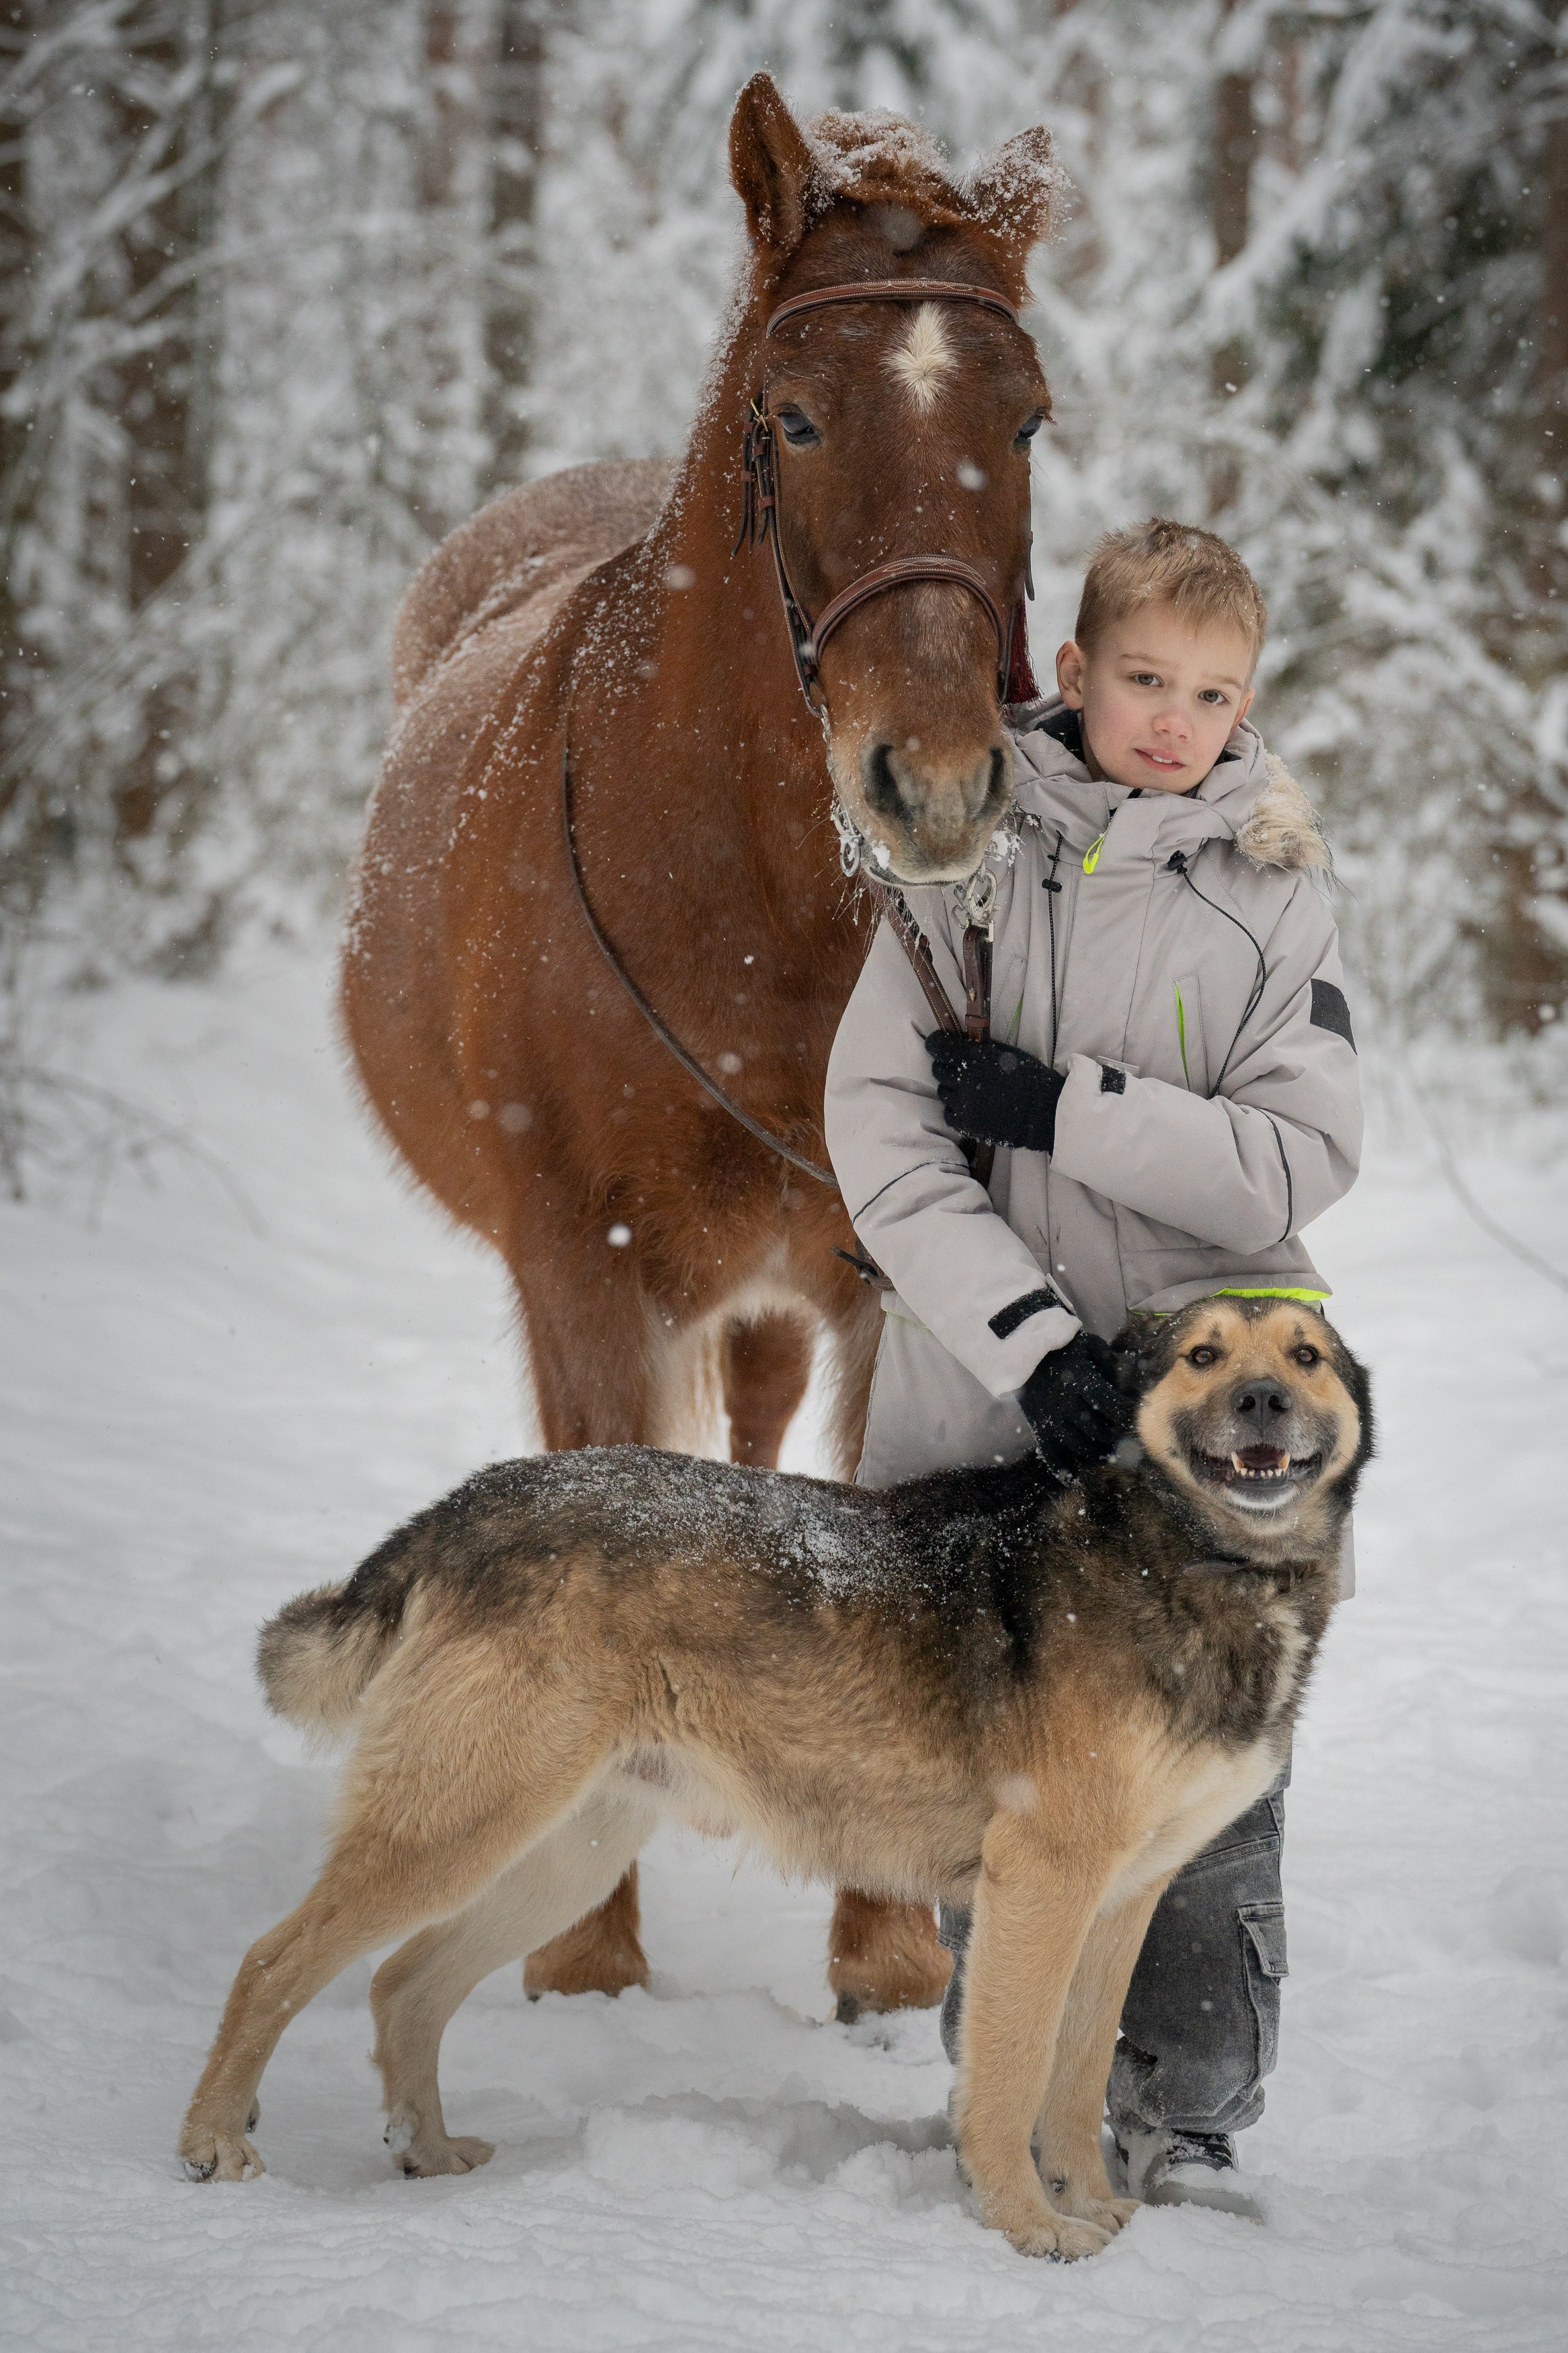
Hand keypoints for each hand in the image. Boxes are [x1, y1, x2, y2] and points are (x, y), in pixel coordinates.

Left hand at [926, 1032, 1064, 1153]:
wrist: (1041, 1113)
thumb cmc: (1028, 1078)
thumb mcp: (1005, 1053)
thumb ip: (978, 1049)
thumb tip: (956, 1044)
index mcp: (975, 1058)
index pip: (938, 1046)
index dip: (936, 1044)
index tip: (938, 1045)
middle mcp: (964, 1080)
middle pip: (938, 1070)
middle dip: (947, 1067)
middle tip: (963, 1071)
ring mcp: (963, 1104)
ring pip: (943, 1092)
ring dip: (953, 1089)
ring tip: (971, 1091)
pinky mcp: (965, 1124)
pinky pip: (949, 1113)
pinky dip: (957, 1109)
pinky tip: (972, 1107)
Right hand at [1017, 1333, 1129, 1480]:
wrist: (1020, 1351)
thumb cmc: (1060, 1347)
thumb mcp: (1087, 1344)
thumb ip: (1110, 1360)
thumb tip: (1130, 1377)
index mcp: (1079, 1380)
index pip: (1109, 1403)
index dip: (1126, 1412)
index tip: (1138, 1413)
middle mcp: (1065, 1403)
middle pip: (1097, 1430)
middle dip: (1117, 1436)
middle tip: (1130, 1438)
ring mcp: (1050, 1418)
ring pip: (1079, 1446)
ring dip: (1099, 1452)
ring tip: (1112, 1452)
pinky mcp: (1039, 1427)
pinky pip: (1050, 1454)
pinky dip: (1062, 1469)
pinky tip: (1074, 1479)